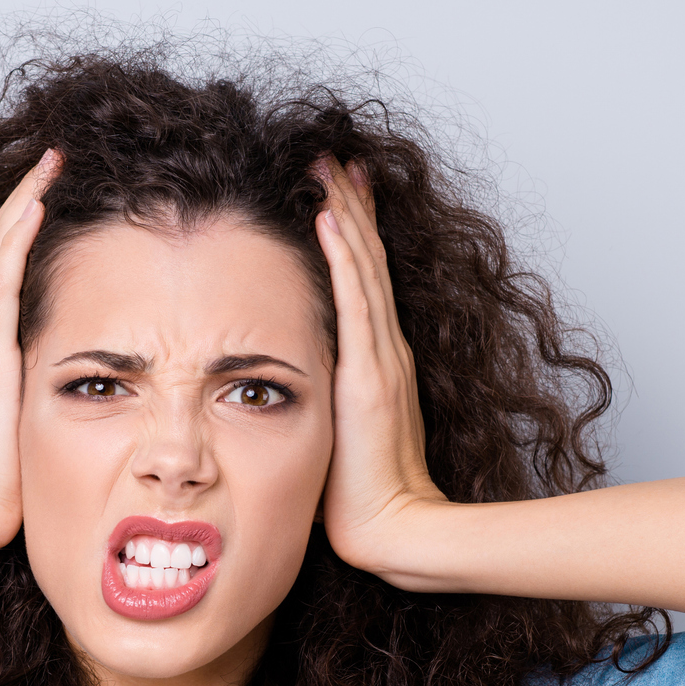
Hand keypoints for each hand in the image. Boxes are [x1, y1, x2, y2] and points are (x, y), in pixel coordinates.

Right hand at [0, 149, 60, 555]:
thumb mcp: (3, 430)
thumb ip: (18, 401)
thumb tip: (52, 392)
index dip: (14, 234)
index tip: (41, 201)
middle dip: (19, 203)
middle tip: (48, 163)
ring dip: (22, 206)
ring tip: (47, 167)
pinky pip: (0, 282)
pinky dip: (16, 241)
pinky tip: (35, 207)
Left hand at [313, 158, 447, 579]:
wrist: (393, 529)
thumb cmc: (361, 495)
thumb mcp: (337, 433)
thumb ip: (323, 404)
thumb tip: (290, 389)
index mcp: (377, 362)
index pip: (362, 281)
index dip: (353, 233)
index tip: (337, 191)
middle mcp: (385, 350)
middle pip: (366, 260)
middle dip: (350, 204)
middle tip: (334, 156)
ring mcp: (381, 358)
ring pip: (362, 268)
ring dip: (345, 213)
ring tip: (329, 167)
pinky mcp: (370, 374)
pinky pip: (355, 302)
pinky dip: (343, 256)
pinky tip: (330, 218)